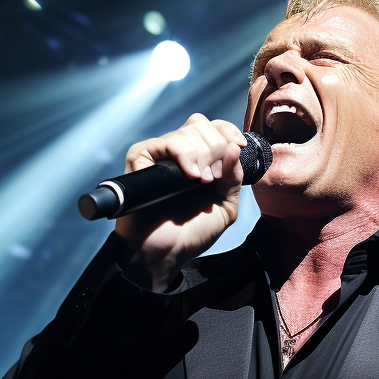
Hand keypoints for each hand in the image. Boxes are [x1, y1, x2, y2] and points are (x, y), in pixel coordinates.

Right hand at [114, 113, 246, 290]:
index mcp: (200, 161)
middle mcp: (179, 154)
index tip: (238, 147)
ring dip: (202, 156)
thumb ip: (234, 178)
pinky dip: (183, 155)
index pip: (214, 127)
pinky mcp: (140, 160)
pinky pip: (164, 143)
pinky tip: (190, 176)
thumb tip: (233, 148)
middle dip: (216, 148)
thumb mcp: (225, 207)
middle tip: (213, 178)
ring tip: (201, 181)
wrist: (164, 252)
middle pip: (201, 125)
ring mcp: (159, 156)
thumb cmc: (191, 233)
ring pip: (186, 133)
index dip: (227, 132)